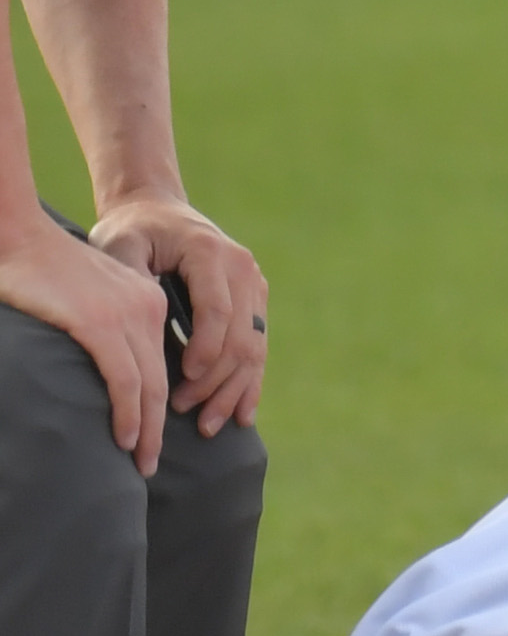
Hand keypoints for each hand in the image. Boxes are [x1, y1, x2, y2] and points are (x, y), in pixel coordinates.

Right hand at [0, 214, 180, 467]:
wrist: (19, 237)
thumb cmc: (42, 270)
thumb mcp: (87, 299)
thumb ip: (102, 327)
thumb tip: (102, 367)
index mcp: (147, 301)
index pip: (163, 361)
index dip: (161, 402)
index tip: (153, 434)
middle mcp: (147, 308)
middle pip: (162, 379)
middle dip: (160, 426)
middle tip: (151, 463)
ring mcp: (126, 315)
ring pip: (149, 385)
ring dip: (147, 429)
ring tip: (141, 462)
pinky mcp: (100, 324)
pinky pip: (125, 378)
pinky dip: (129, 412)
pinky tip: (126, 438)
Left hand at [104, 195, 265, 438]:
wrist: (156, 209)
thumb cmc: (131, 230)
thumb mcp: (120, 245)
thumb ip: (130, 277)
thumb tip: (140, 323)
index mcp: (211, 254)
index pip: (217, 311)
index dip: (204, 350)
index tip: (181, 382)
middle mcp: (243, 268)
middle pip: (241, 335)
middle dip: (215, 381)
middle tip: (182, 411)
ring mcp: (254, 284)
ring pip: (255, 346)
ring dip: (234, 389)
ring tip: (210, 426)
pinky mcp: (255, 299)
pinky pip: (259, 345)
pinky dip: (251, 381)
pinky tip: (243, 414)